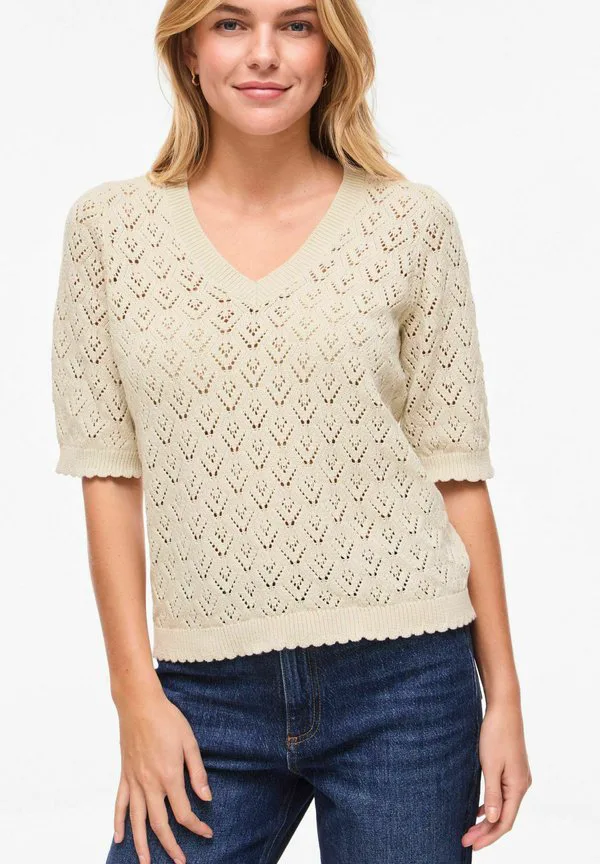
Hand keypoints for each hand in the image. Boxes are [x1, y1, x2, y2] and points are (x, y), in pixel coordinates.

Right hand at [112, 685, 213, 863]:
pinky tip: (119, 838)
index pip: (184, 812)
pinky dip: (118, 823)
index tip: (206, 832)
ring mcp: (134, 781)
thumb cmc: (167, 719)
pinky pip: (120, 804)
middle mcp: (150, 784)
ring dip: (141, 845)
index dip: (196, 826)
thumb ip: (197, 772)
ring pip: (137, 821)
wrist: (139, 704)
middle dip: (170, 846)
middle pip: (159, 824)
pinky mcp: (124, 775)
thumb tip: (206, 797)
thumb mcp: (189, 742)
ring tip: (146, 863)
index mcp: (170, 776)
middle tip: (180, 861)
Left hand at [462, 697, 532, 850]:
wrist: (504, 708)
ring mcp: (518, 777)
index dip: (489, 836)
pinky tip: (478, 810)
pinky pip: (502, 795)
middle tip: (465, 840)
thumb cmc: (496, 734)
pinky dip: (490, 806)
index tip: (472, 845)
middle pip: (504, 816)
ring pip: (503, 807)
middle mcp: (522, 785)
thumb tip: (491, 819)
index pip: (505, 821)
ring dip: (487, 820)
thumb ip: (492, 794)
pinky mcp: (511, 769)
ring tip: (470, 830)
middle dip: (485, 831)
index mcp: (518, 786)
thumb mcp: (491, 765)